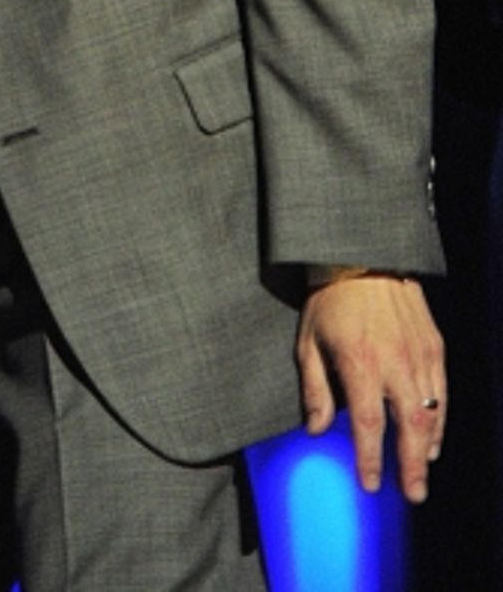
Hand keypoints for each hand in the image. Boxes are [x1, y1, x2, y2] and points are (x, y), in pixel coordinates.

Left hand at [296, 274, 445, 502]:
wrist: (364, 257)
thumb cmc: (331, 300)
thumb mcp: (309, 341)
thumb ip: (314, 388)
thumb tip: (316, 429)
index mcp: (360, 363)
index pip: (369, 425)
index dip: (371, 459)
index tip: (370, 484)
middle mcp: (394, 362)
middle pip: (410, 426)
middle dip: (412, 465)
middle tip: (412, 493)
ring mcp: (418, 354)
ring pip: (431, 412)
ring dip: (428, 447)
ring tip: (421, 471)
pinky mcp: (434, 345)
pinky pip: (441, 391)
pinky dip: (439, 418)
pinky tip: (433, 436)